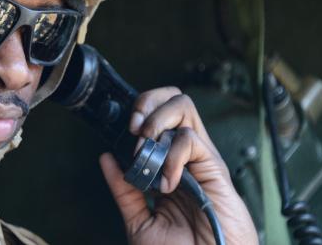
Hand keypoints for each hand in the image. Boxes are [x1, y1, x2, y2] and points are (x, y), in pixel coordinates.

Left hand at [100, 87, 257, 244]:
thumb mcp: (139, 220)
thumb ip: (123, 189)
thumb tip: (107, 158)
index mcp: (167, 165)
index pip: (156, 116)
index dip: (138, 112)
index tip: (123, 130)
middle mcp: (184, 157)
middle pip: (172, 100)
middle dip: (147, 104)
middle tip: (134, 130)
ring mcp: (200, 160)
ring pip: (183, 107)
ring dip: (157, 121)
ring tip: (147, 149)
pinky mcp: (215, 168)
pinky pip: (191, 140)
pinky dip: (172, 156)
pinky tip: (167, 182)